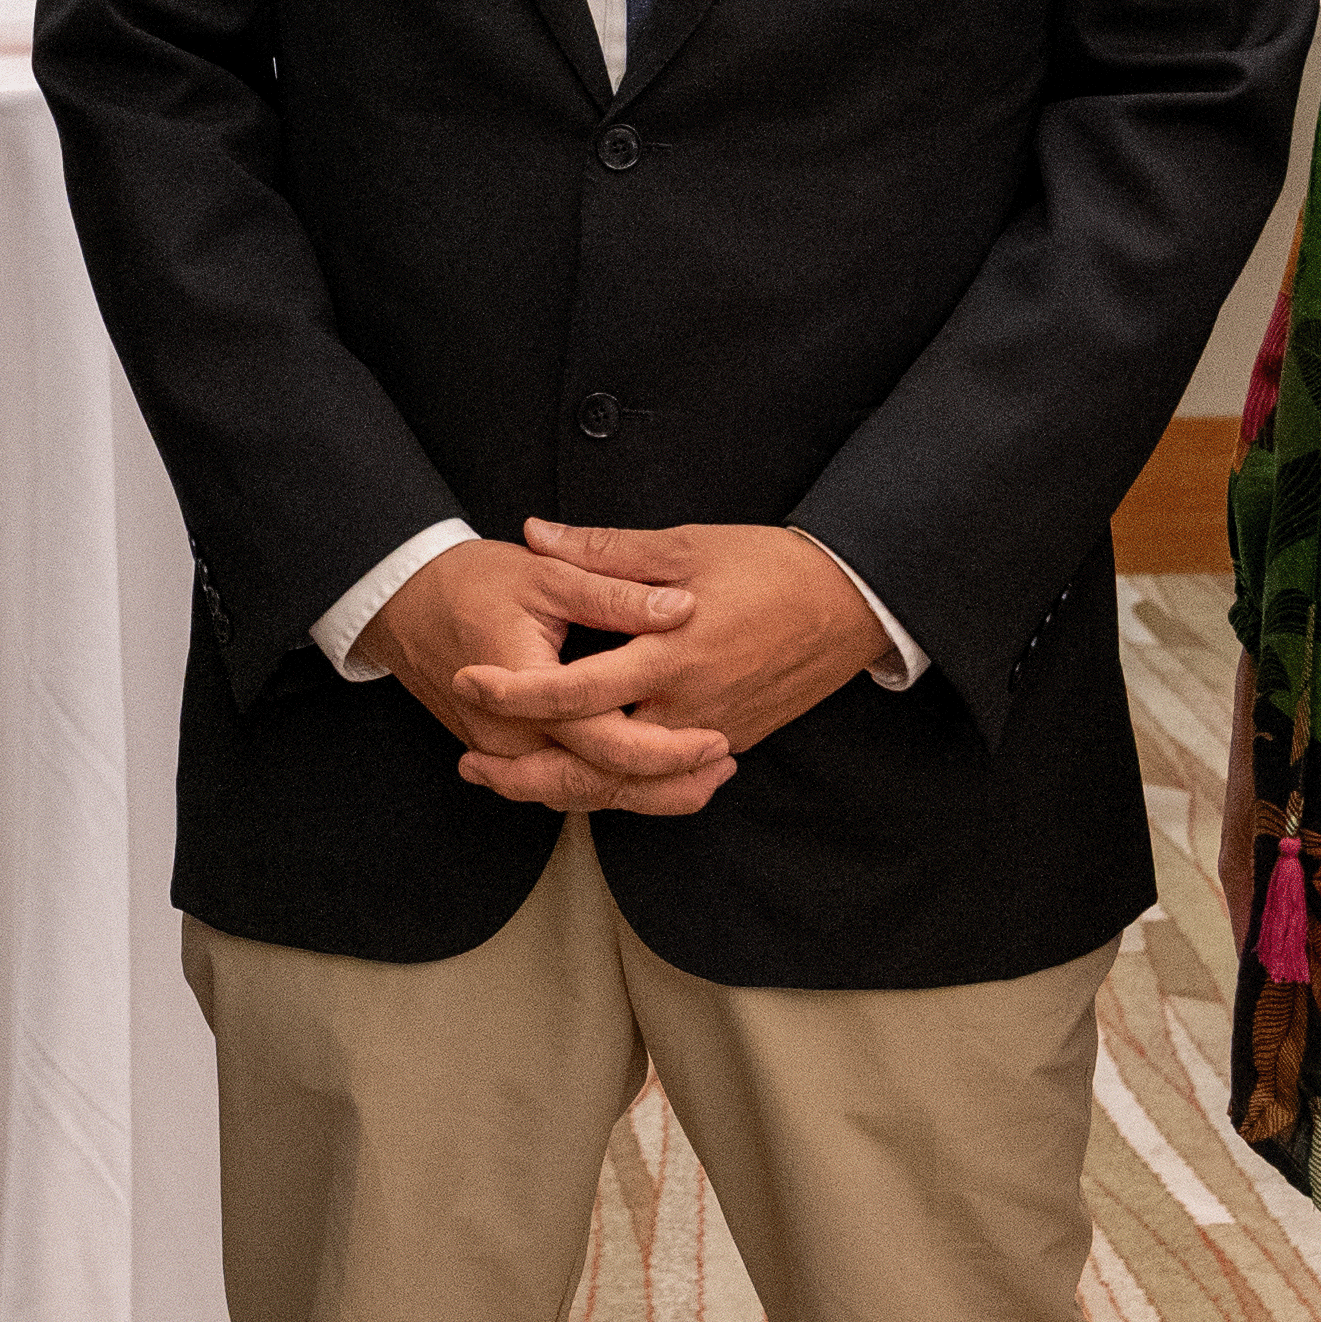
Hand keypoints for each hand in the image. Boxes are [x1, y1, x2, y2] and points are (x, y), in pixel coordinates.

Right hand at [368, 536, 731, 814]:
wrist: (402, 604)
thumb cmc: (472, 582)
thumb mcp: (547, 575)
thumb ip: (615, 592)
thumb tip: (681, 609)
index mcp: (527, 692)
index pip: (607, 742)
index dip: (667, 749)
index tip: (718, 739)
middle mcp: (511, 738)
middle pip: (599, 786)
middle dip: (666, 787)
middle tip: (724, 767)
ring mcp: (503, 753)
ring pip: (581, 795)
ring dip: (643, 796)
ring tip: (704, 781)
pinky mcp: (504, 754)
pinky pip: (561, 785)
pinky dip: (608, 788)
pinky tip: (651, 780)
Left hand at [462, 519, 882, 815]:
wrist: (851, 603)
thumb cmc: (770, 566)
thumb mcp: (685, 546)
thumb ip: (604, 550)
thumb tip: (537, 532)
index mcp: (669, 656)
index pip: (575, 690)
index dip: (515, 691)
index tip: (469, 682)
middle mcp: (686, 709)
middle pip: (593, 763)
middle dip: (525, 774)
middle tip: (470, 766)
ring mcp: (710, 735)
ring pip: (626, 785)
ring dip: (566, 789)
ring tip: (509, 778)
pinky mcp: (729, 743)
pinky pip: (660, 780)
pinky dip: (617, 784)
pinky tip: (579, 775)